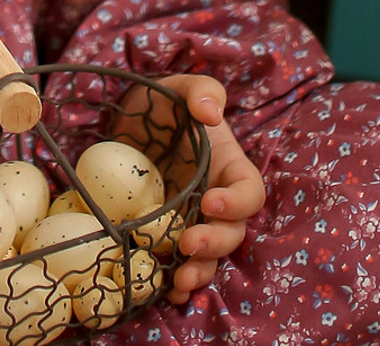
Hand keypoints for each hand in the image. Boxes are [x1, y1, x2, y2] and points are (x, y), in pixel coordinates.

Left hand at [111, 74, 265, 304]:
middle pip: (233, 233)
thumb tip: (210, 112)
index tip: (210, 200)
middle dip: (215, 243)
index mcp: (229, 167)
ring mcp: (193, 220)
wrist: (128, 123)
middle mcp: (216, 200)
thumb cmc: (162, 104)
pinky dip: (176, 283)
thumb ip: (201, 91)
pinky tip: (164, 291)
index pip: (251, 192)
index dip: (237, 202)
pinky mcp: (167, 235)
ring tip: (179, 281)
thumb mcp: (179, 88)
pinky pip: (181, 265)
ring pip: (210, 257)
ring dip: (199, 272)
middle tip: (188, 243)